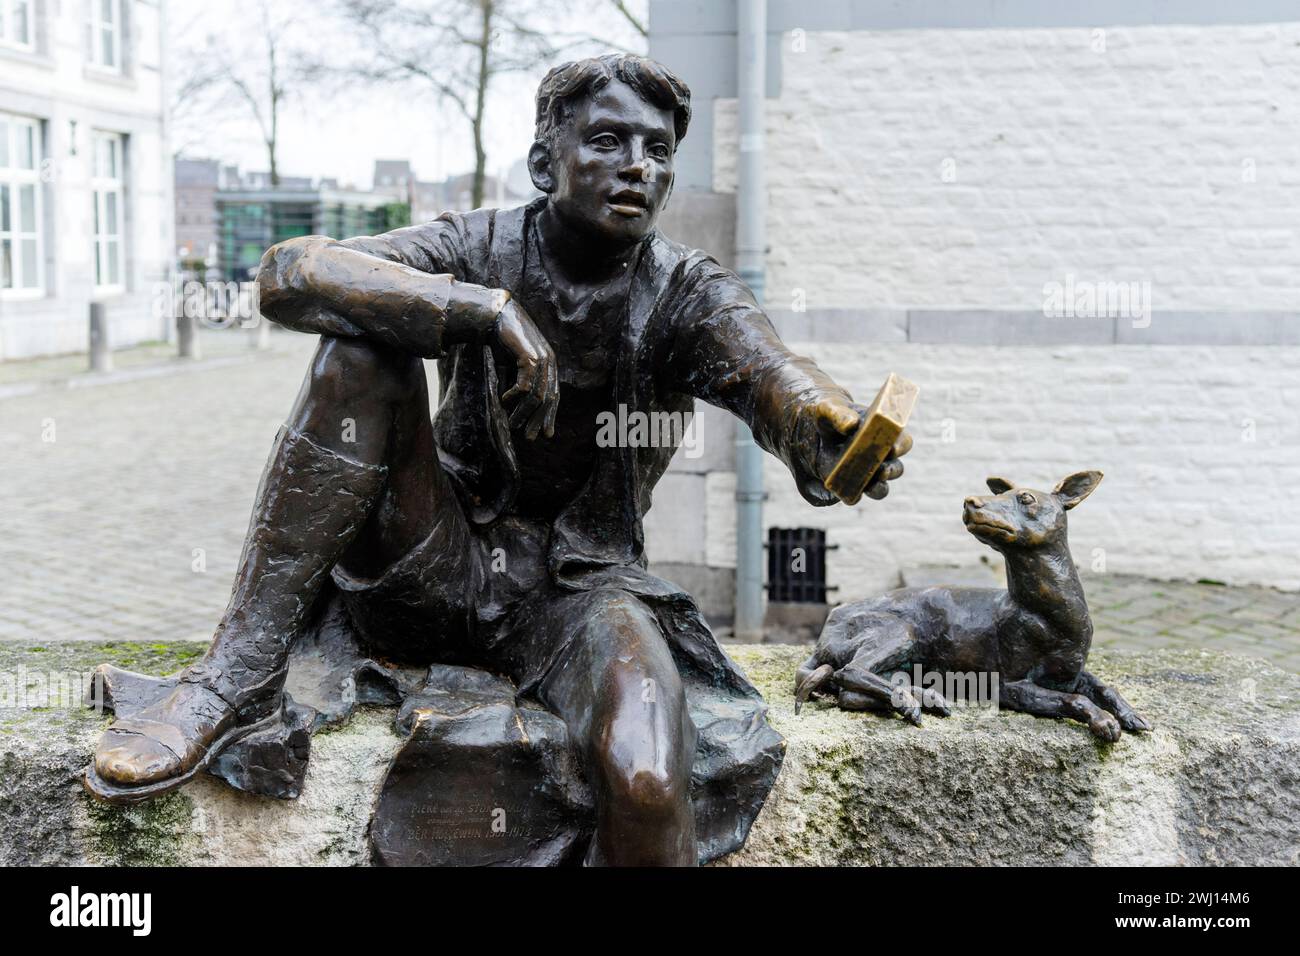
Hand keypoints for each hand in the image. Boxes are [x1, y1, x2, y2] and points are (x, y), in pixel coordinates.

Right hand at [492, 298, 558, 439]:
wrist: (497, 315)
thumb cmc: (504, 339)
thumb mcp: (516, 363)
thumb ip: (521, 380)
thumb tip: (517, 405)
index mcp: (550, 364)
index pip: (554, 395)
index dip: (549, 415)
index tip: (545, 433)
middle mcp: (550, 362)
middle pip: (548, 398)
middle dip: (539, 419)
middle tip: (531, 437)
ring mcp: (541, 358)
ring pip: (537, 394)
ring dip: (524, 412)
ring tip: (514, 424)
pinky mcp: (529, 356)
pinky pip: (524, 384)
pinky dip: (514, 396)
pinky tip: (504, 401)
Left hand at [809, 396, 911, 500]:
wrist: (809, 432)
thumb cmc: (826, 416)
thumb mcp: (828, 409)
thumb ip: (839, 414)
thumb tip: (851, 424)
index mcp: (883, 434)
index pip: (902, 442)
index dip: (901, 446)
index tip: (892, 448)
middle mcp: (879, 456)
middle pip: (896, 468)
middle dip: (891, 472)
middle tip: (882, 470)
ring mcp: (866, 473)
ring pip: (881, 487)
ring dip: (878, 488)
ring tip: (870, 485)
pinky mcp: (849, 484)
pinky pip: (855, 496)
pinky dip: (854, 496)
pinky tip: (850, 494)